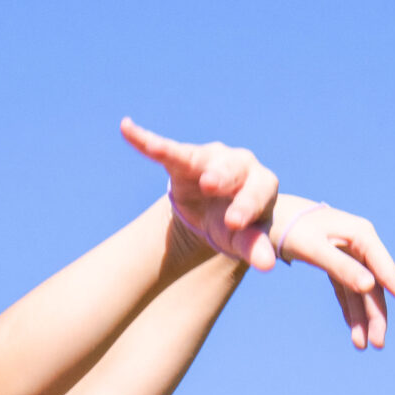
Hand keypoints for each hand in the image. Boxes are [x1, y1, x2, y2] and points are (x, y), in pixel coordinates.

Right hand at [121, 118, 279, 269]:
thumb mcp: (244, 238)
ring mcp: (212, 158)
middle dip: (220, 176)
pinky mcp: (184, 158)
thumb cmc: (237, 226)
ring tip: (159, 151)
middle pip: (231, 170)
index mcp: (262, 185)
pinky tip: (126, 128)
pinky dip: (146, 140)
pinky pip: (166, 149)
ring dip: (185, 157)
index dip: (245, 207)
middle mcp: (241, 164)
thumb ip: (254, 247)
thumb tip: (267, 266)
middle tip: (210, 184)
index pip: (257, 195)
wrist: (217, 212)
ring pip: (200, 157)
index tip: (234, 223)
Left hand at [273, 199, 394, 351]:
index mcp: (362, 236)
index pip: (387, 270)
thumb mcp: (314, 248)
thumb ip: (342, 267)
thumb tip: (370, 287)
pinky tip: (353, 331)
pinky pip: (347, 291)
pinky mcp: (336, 263)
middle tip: (378, 345)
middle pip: (377, 286)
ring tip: (361, 346)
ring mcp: (349, 254)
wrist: (266, 214)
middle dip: (377, 316)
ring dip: (362, 318)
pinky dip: (349, 310)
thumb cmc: (290, 227)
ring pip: (362, 292)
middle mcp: (361, 245)